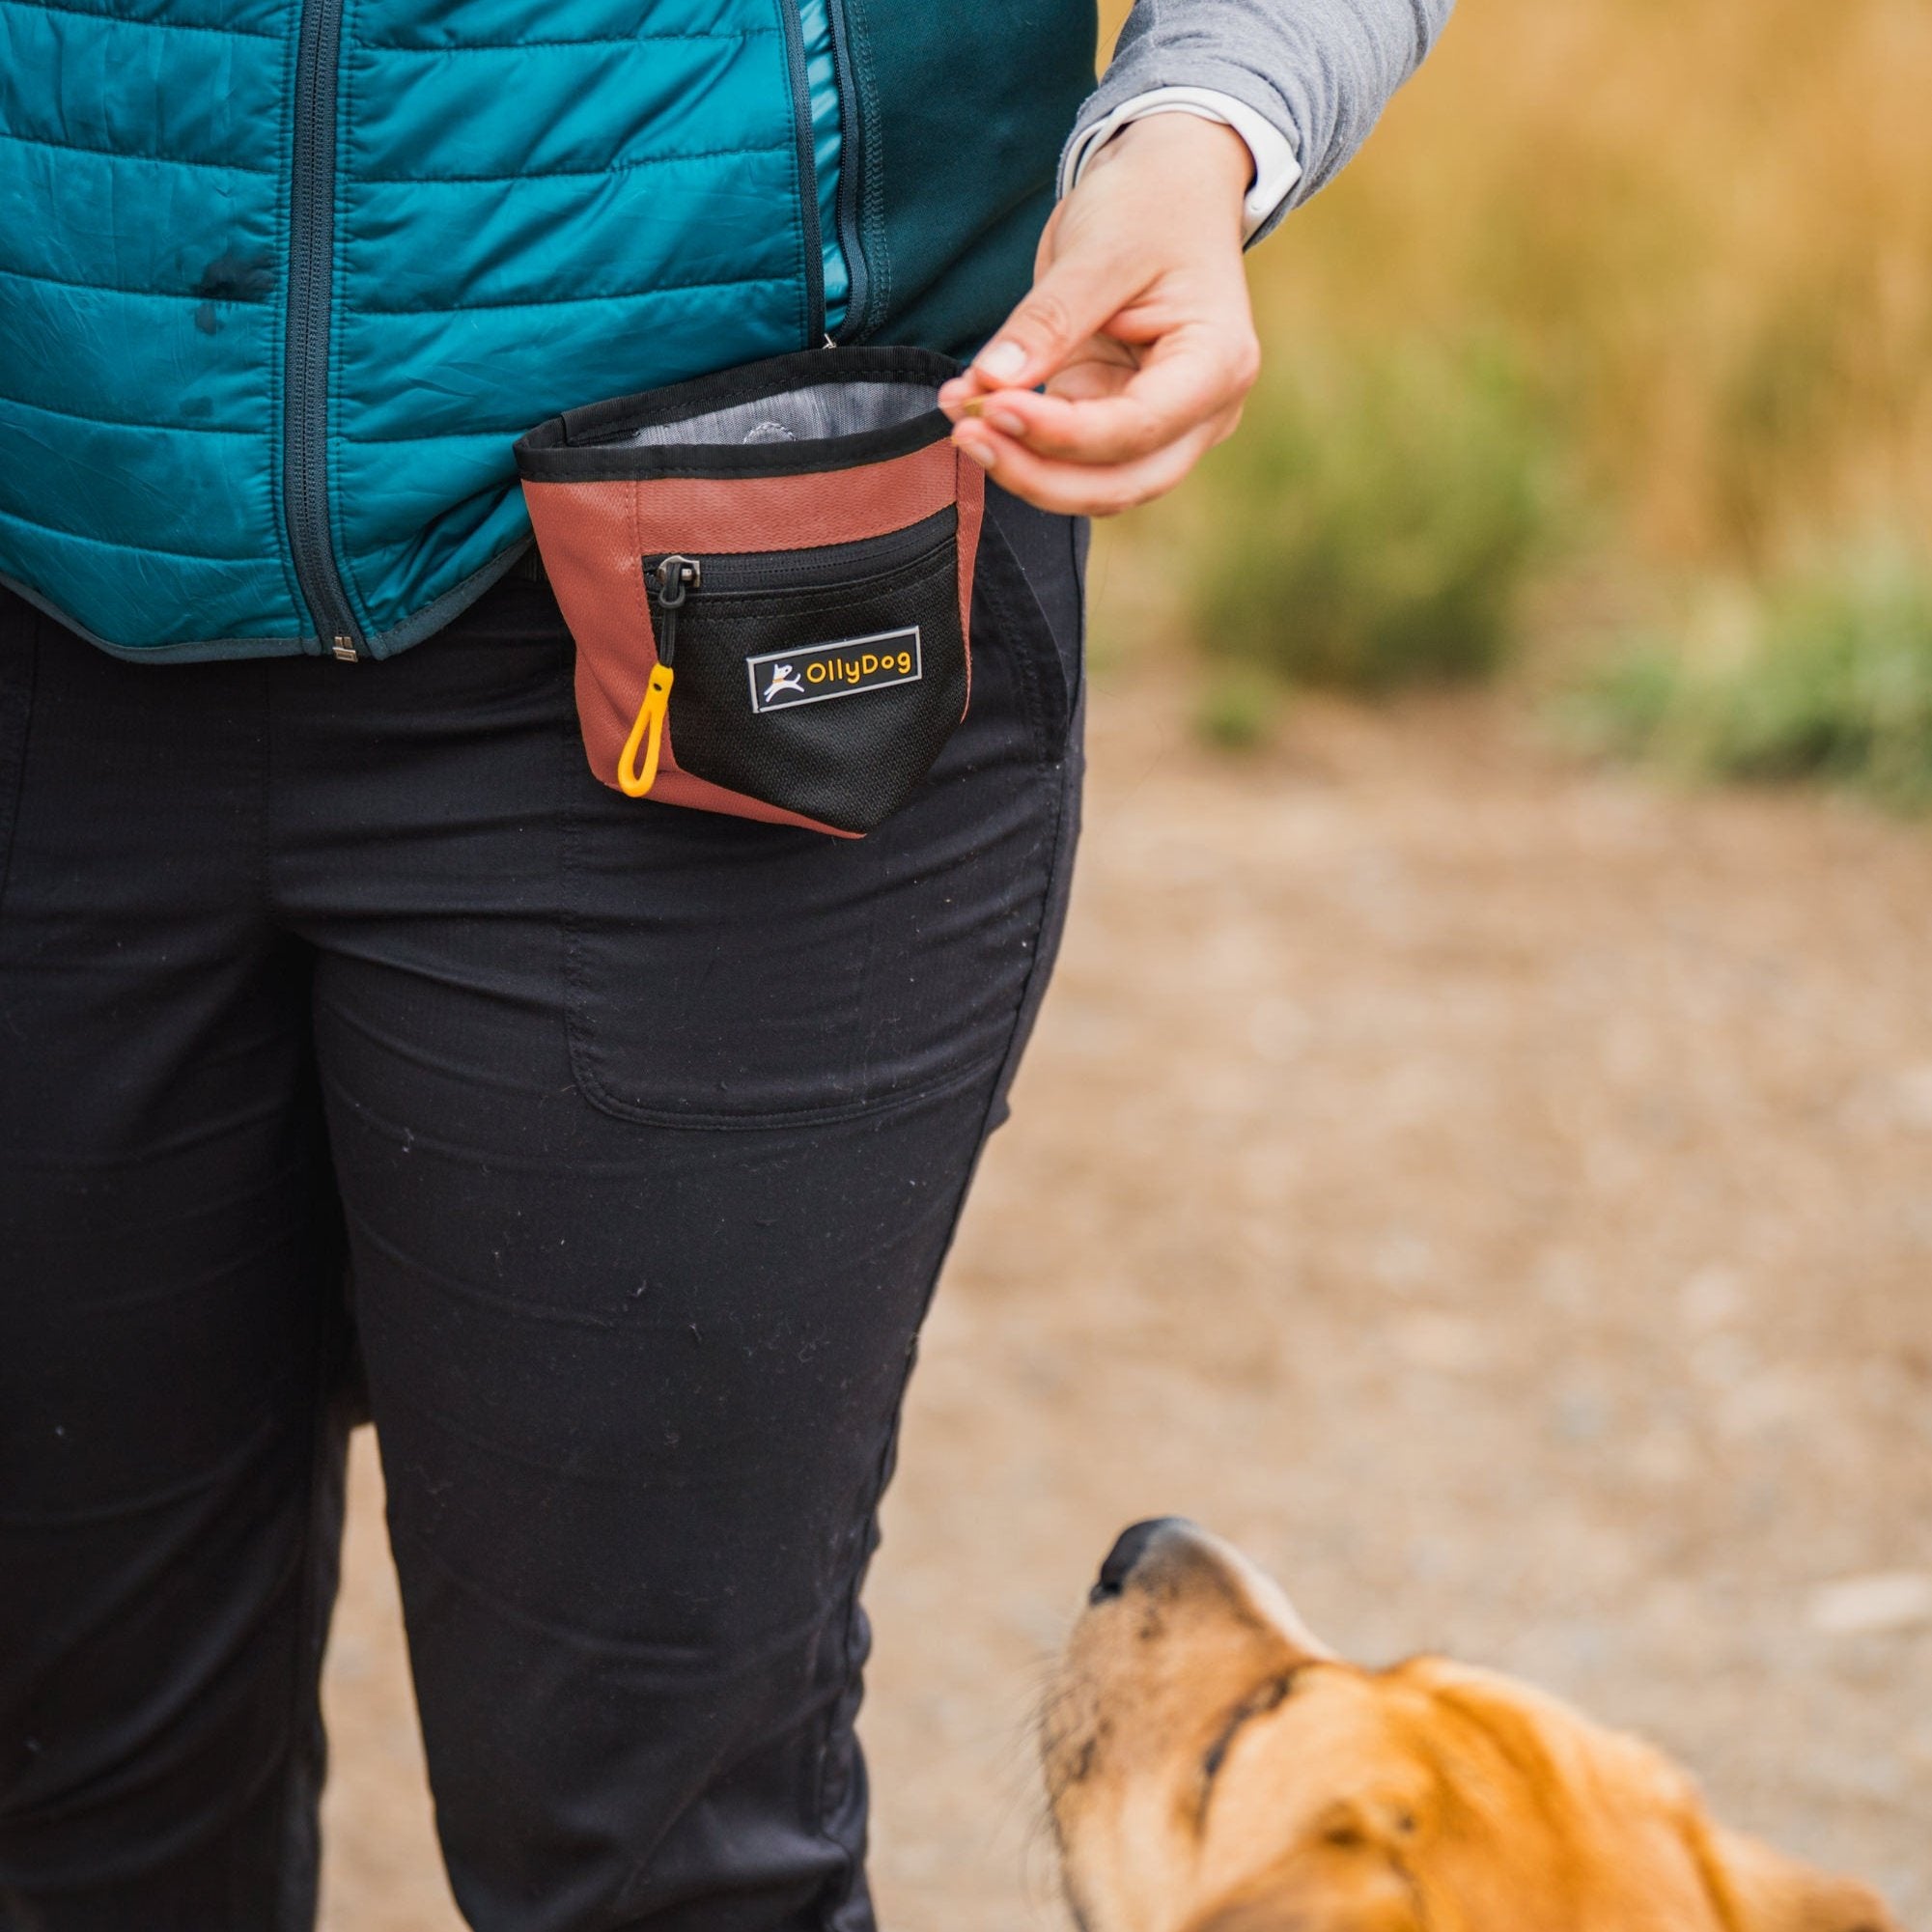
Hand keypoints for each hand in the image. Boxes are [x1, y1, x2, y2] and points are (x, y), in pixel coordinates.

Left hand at [937, 113, 1260, 517]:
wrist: (1168, 184)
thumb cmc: (1150, 205)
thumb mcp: (1099, 249)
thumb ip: (1048, 321)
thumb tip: (991, 385)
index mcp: (1215, 364)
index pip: (1135, 430)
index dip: (1059, 434)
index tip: (991, 407)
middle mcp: (1202, 412)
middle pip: (1118, 484)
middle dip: (1037, 474)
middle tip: (965, 434)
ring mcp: (1164, 425)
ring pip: (1092, 486)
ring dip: (1022, 466)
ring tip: (959, 418)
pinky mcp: (1120, 420)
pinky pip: (1069, 456)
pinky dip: (1019, 443)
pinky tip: (971, 405)